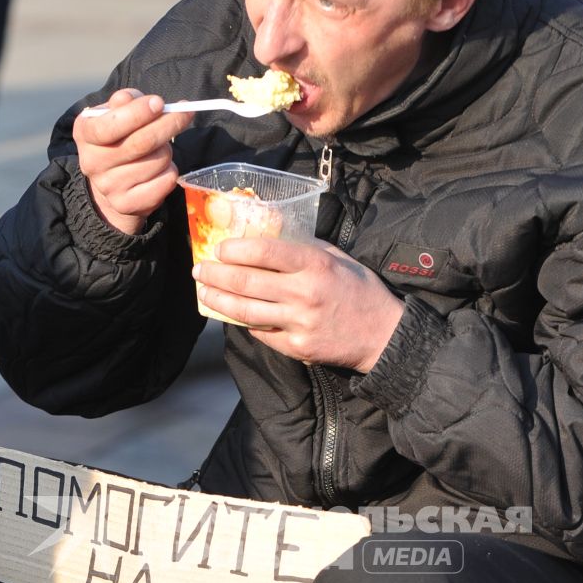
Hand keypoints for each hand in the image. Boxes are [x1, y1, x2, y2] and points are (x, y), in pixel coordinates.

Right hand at [74, 89, 193, 234]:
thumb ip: (124, 101)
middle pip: (141, 143)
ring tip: (158, 148)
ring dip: (167, 149)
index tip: (159, 103)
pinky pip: (165, 182)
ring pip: (158, 161)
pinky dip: (170, 170)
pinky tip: (159, 168)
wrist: (110, 182)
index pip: (109, 126)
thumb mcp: (115, 112)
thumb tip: (130, 99)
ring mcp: (109, 187)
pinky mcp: (127, 205)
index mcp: (85, 133)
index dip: (137, 113)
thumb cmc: (118, 137)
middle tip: (184, 113)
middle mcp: (91, 162)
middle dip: (169, 124)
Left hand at [194, 234, 405, 370]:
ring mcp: (299, 323)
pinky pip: (262, 333)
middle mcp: (304, 293)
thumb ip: (305, 247)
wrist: (382, 335)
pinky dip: (244, 322)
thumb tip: (269, 234)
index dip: (235, 249)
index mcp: (314, 264)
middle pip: (246, 282)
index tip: (219, 249)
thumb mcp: (337, 258)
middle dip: (215, 275)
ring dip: (219, 301)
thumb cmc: (359, 290)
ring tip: (204, 293)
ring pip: (246, 311)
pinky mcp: (297, 347)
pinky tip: (232, 314)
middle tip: (199, 270)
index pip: (264, 251)